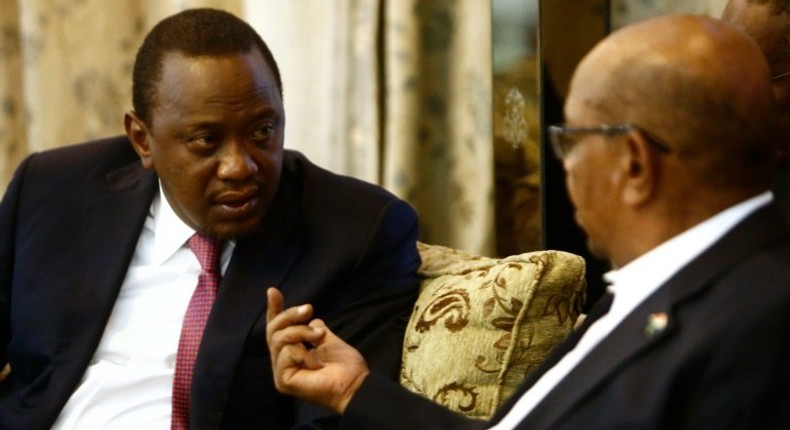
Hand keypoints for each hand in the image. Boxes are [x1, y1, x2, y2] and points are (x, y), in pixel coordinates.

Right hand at [266, 287, 369, 412]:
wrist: (355, 383)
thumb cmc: (345, 366)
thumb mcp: (328, 339)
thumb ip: (315, 329)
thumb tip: (310, 318)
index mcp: (293, 352)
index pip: (278, 329)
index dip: (275, 310)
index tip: (273, 290)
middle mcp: (283, 362)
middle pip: (273, 331)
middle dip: (290, 315)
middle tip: (309, 308)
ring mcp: (281, 372)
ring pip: (278, 339)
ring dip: (301, 332)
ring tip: (319, 336)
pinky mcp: (283, 381)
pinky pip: (284, 354)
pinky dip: (300, 351)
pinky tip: (313, 361)